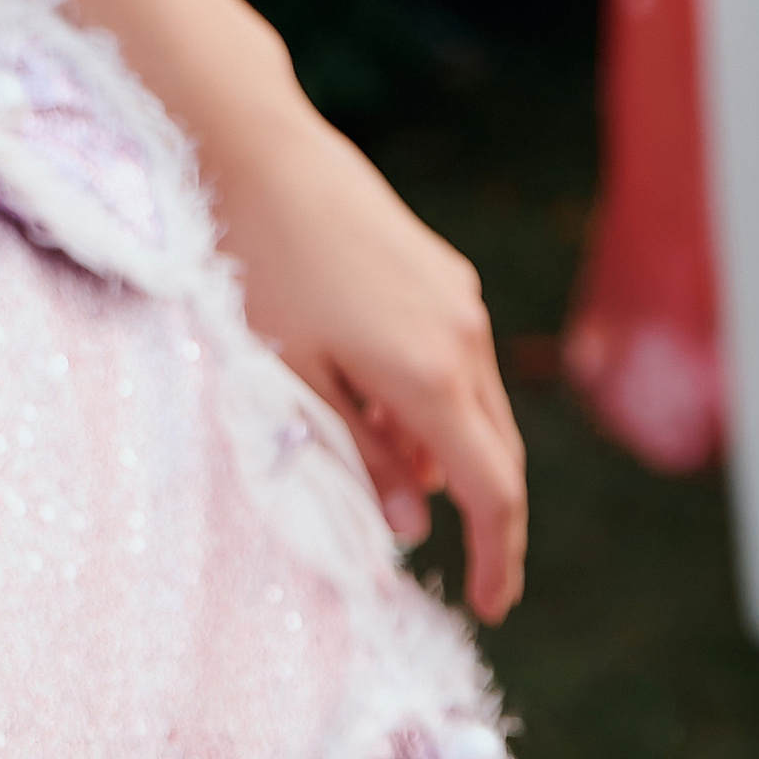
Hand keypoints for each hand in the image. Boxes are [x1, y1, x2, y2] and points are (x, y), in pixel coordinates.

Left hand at [215, 102, 528, 620]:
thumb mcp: (297, 383)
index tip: (490, 606)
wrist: (259, 152)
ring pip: (480, 411)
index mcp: (429, 377)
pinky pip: (461, 366)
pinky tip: (381, 405)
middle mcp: (464, 340)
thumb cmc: (261, 268)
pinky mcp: (447, 278)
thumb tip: (410, 525)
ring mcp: (462, 304)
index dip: (499, 558)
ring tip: (386, 470)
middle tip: (464, 571)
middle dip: (485, 518)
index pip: (493, 492)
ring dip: (451, 457)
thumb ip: (360, 460)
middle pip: (499, 457)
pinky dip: (438, 408)